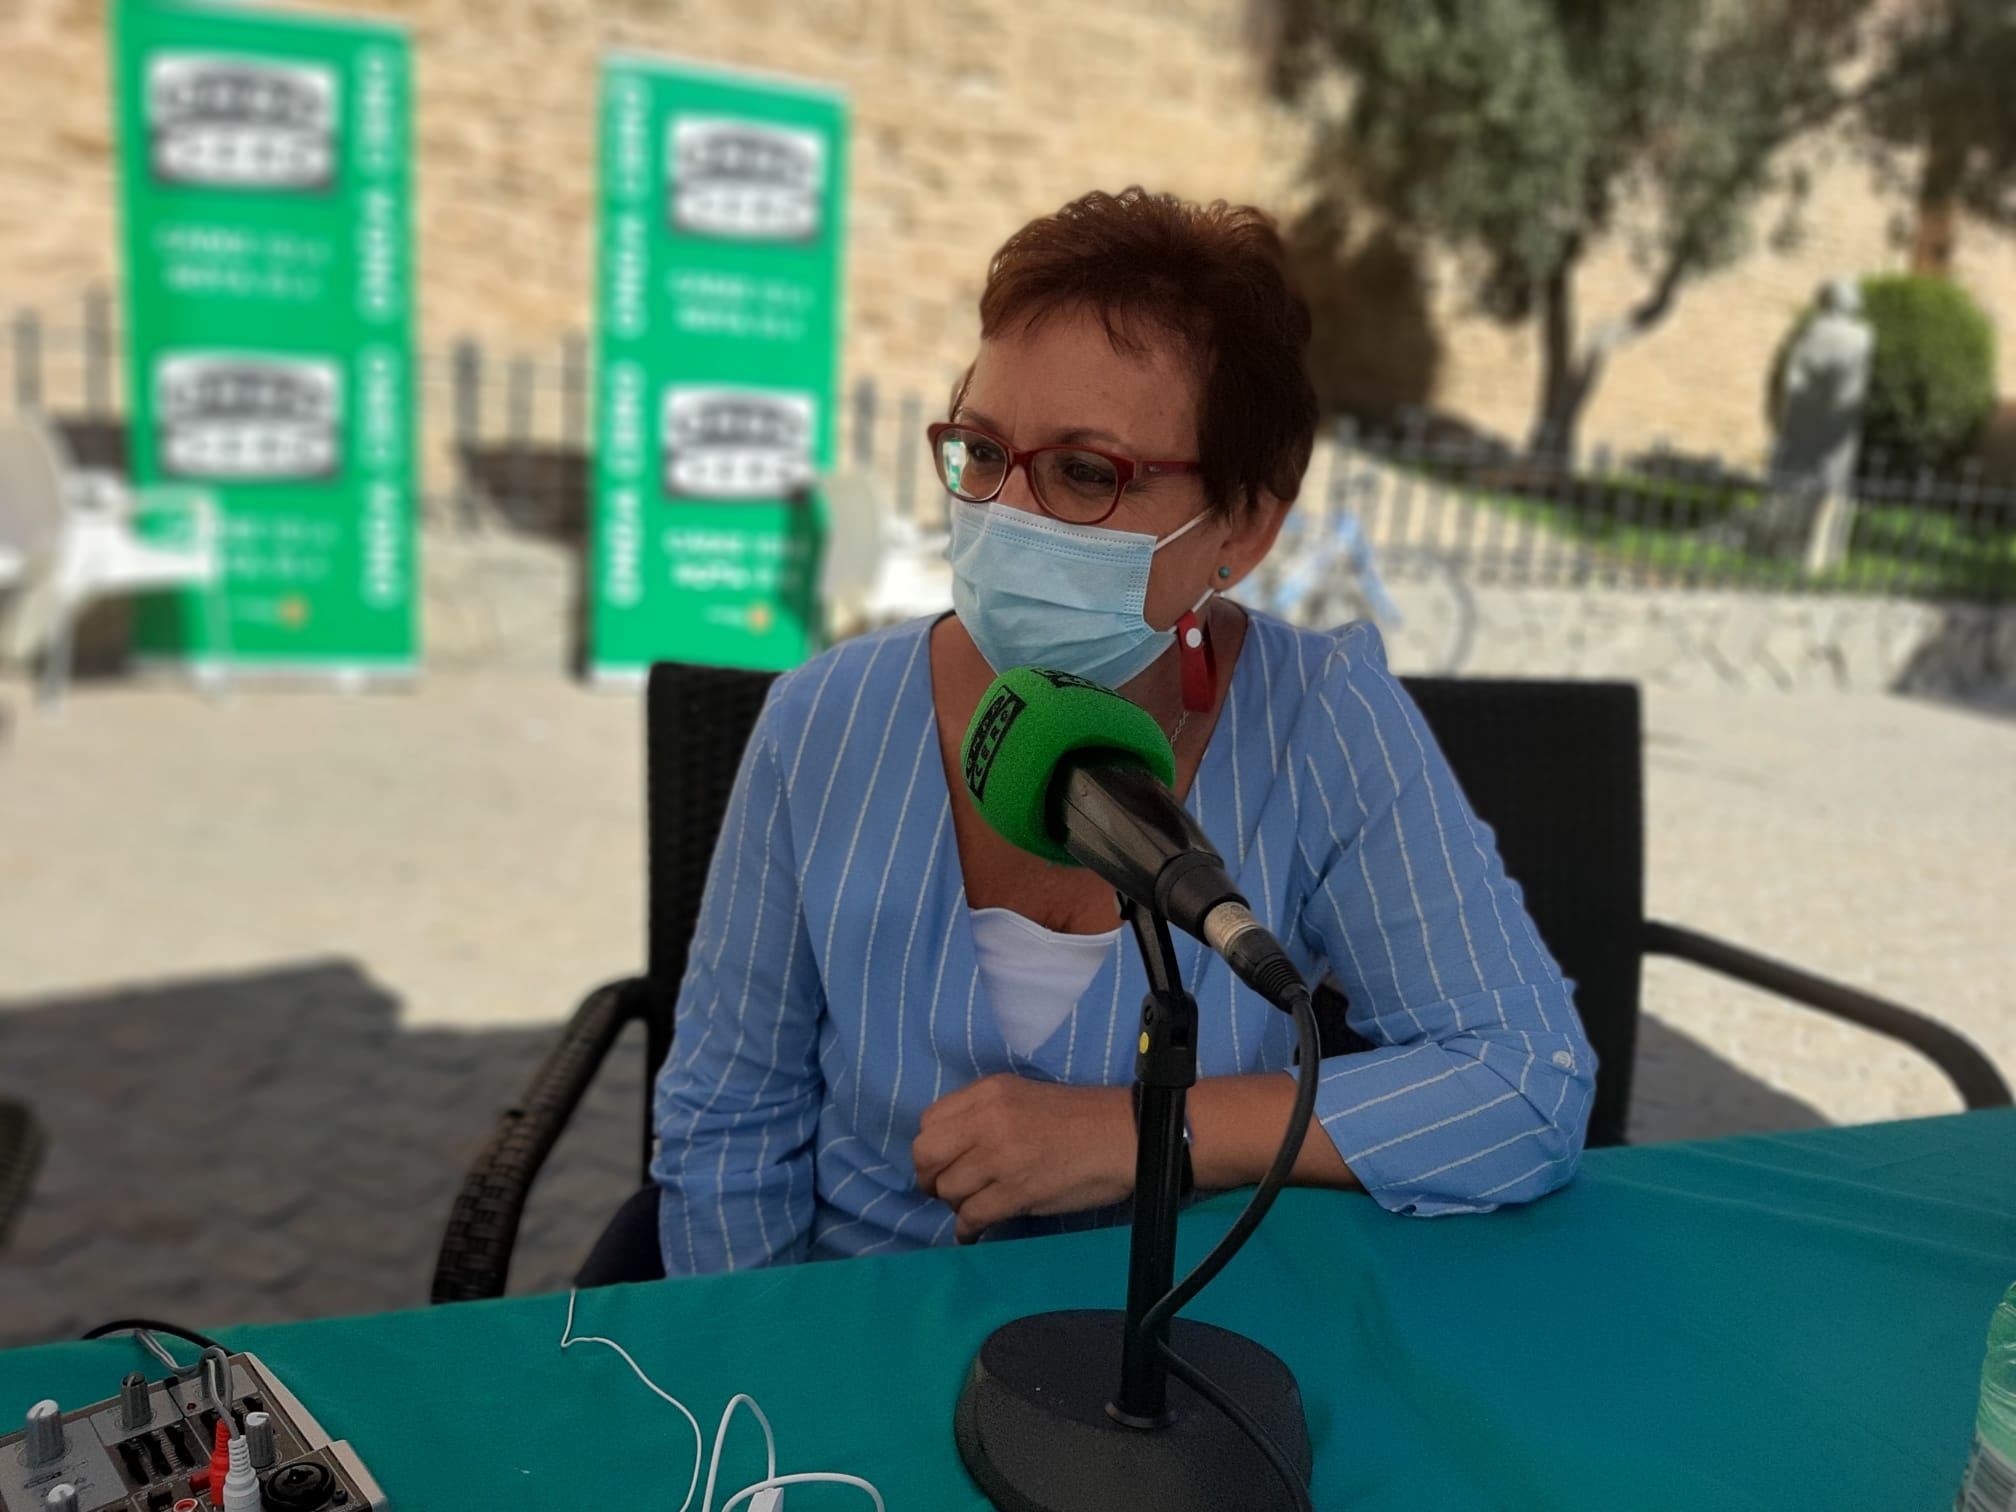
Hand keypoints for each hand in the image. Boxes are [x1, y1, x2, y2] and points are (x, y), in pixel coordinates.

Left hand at [913, 1074, 1135, 1242]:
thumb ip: (984, 1115)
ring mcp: (1000, 1157)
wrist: (1123, 1136)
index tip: (945, 1162)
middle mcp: (986, 1120)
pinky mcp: (1015, 1192)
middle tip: (946, 1190)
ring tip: (976, 1207)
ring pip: (948, 1189)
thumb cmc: (1080, 1118)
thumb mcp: (1022, 1097)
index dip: (933, 1147)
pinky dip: (968, 1230)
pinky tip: (975, 1232)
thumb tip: (952, 1149)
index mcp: (988, 1093)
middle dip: (930, 1177)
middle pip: (926, 1154)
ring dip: (956, 1204)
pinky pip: (972, 1217)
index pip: (929, 1121)